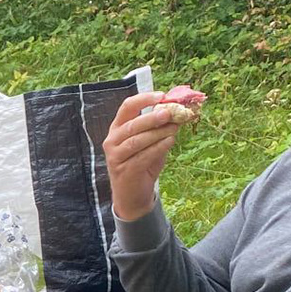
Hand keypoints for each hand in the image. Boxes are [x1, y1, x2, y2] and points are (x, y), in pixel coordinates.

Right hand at [102, 92, 185, 220]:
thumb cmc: (142, 164)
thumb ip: (159, 127)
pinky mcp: (124, 170)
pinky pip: (143, 155)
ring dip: (158, 132)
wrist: (132, 195)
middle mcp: (112, 140)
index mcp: (117, 128)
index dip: (144, 99)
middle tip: (170, 113)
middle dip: (152, 117)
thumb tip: (178, 110)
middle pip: (132, 124)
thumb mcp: (150, 142)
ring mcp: (116, 156)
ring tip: (175, 128)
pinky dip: (159, 147)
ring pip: (138, 140)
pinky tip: (170, 141)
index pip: (127, 107)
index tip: (162, 96)